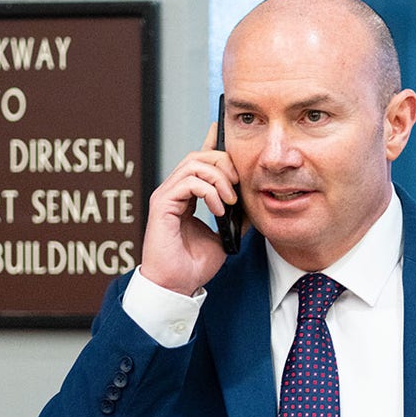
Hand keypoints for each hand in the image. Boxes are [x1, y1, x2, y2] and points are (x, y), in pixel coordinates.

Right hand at [139, 123, 239, 295]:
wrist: (177, 285)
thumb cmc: (193, 265)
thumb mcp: (224, 236)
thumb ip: (236, 216)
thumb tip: (253, 201)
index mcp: (186, 196)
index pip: (199, 161)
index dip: (212, 143)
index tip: (224, 131)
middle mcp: (174, 191)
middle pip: (199, 155)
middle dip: (224, 163)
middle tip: (238, 186)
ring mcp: (166, 196)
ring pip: (194, 163)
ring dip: (219, 178)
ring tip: (229, 201)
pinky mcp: (162, 204)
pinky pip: (188, 181)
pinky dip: (209, 191)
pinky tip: (218, 210)